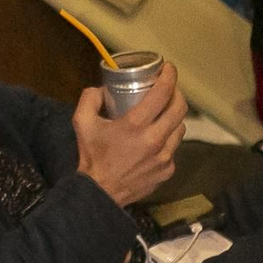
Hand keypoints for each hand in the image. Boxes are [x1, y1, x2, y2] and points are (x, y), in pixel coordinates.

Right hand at [73, 62, 188, 206]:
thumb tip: (103, 88)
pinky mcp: (167, 171)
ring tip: (164, 114)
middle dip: (177, 93)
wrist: (99, 194)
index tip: (168, 68)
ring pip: (180, 128)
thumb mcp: (82, 123)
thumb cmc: (91, 156)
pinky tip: (157, 139)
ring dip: (174, 117)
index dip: (169, 76)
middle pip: (179, 108)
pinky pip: (174, 148)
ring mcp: (164, 157)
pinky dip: (168, 140)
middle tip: (168, 89)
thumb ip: (90, 99)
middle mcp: (155, 140)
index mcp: (135, 125)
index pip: (162, 93)